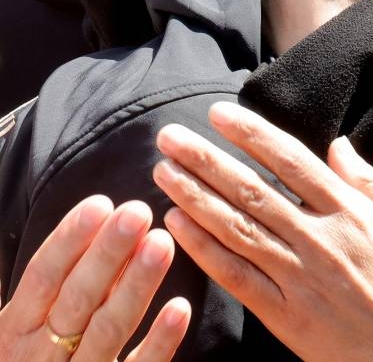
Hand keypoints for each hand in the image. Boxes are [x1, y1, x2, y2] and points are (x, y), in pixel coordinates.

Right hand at [0, 195, 190, 361]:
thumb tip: (96, 225)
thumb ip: (55, 289)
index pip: (42, 278)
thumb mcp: (28, 328)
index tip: (101, 203)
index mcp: (15, 331)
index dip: (69, 240)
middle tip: (139, 211)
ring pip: (107, 330)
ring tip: (162, 243)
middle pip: (77, 299)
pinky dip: (159, 342)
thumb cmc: (34, 361)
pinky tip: (180, 309)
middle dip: (107, 253)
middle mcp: (38, 357)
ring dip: (135, 286)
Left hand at [152, 102, 372, 361]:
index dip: (252, 135)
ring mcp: (299, 278)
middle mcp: (319, 239)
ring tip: (163, 171)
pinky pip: (237, 277)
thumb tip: (338, 144)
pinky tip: (177, 226)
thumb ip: (371, 183)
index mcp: (350, 212)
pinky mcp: (285, 315)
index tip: (219, 114)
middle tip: (170, 137)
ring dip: (195, 198)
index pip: (292, 161)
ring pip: (237, 229)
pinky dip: (205, 250)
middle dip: (206, 160)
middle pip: (252, 191)